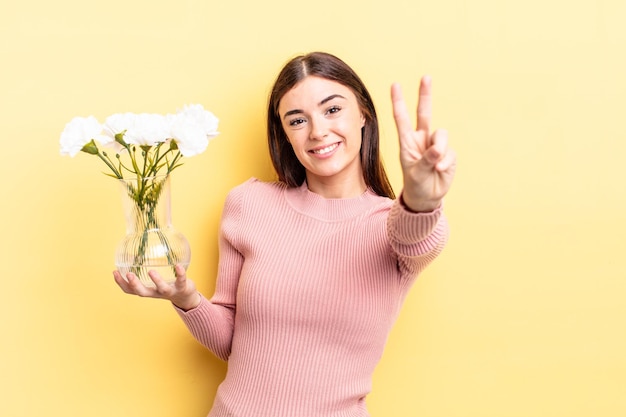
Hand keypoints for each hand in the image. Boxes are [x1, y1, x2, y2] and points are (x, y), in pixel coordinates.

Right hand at [113, 264, 200, 310]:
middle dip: (134, 284)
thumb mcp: (155, 280)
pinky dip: (180, 273)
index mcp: (148, 290)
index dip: (121, 283)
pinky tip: (178, 265)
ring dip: (156, 280)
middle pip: (143, 292)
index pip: (131, 290)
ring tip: (151, 271)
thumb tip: (138, 250)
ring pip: (162, 288)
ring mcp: (170, 291)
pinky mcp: (182, 288)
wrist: (186, 298)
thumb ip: (147, 269)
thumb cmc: (168, 285)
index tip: (114, 272)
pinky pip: (181, 280)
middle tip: (128, 274)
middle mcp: (156, 293)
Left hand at [391, 76, 455, 211]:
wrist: (427, 197)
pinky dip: (445, 161)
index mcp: (407, 142)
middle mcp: (421, 139)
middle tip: (426, 77)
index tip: (395, 85)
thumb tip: (439, 149)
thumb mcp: (416, 173)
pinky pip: (449, 151)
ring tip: (435, 166)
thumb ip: (427, 159)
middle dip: (425, 95)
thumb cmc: (416, 184)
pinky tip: (440, 170)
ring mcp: (435, 145)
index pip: (402, 118)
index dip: (398, 102)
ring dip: (439, 148)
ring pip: (441, 134)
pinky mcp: (448, 152)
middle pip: (424, 113)